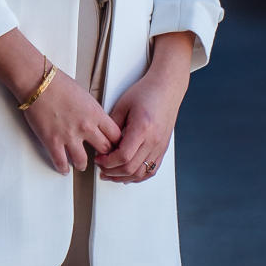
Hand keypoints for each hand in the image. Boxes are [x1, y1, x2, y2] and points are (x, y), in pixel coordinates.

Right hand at [21, 67, 122, 175]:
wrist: (38, 83)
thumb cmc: (59, 84)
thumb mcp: (85, 96)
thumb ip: (93, 112)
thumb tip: (95, 122)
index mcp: (96, 114)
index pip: (116, 136)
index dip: (116, 144)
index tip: (114, 147)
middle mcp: (86, 127)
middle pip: (104, 150)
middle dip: (104, 156)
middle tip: (101, 158)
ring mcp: (69, 136)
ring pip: (83, 161)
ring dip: (82, 165)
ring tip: (81, 164)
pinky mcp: (52, 141)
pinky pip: (61, 163)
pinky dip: (63, 168)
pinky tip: (64, 168)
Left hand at [96, 35, 190, 182]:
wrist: (166, 88)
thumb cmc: (146, 92)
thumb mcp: (122, 105)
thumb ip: (111, 126)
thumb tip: (101, 143)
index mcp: (142, 129)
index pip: (123, 157)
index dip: (108, 162)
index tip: (99, 159)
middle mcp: (154, 140)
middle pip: (131, 168)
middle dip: (112, 172)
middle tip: (101, 168)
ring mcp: (160, 146)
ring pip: (141, 173)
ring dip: (124, 177)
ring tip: (112, 174)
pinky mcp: (163, 148)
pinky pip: (151, 170)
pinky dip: (138, 176)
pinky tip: (128, 174)